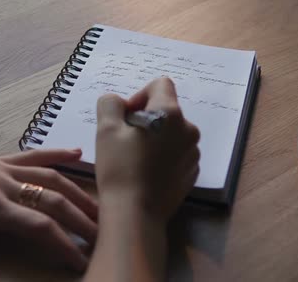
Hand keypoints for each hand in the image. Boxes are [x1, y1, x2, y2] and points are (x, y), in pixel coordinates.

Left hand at [0, 146, 97, 281]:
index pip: (39, 226)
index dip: (63, 244)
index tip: (81, 261)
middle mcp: (6, 184)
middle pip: (54, 200)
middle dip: (81, 219)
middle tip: (103, 236)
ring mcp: (7, 168)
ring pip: (51, 177)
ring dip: (78, 192)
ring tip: (100, 208)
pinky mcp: (2, 158)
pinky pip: (35, 154)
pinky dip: (58, 153)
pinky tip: (78, 153)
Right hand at [95, 78, 199, 221]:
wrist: (135, 213)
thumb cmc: (119, 168)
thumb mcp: (105, 129)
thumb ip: (111, 103)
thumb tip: (120, 103)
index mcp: (170, 113)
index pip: (160, 84)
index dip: (139, 95)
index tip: (125, 117)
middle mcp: (188, 129)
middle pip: (165, 110)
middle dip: (145, 119)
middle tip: (125, 140)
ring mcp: (193, 152)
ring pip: (171, 133)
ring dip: (155, 138)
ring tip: (135, 159)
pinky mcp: (191, 172)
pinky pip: (176, 153)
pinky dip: (162, 156)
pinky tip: (146, 173)